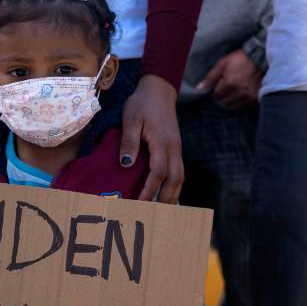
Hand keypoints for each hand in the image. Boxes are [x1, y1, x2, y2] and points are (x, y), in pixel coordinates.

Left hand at [120, 75, 183, 202]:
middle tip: (153, 215)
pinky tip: (168, 194)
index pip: (158, 173)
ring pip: (180, 177)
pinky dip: (175, 185)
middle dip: (165, 199)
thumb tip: (126, 165)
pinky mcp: (176, 148)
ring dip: (173, 195)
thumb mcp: (131, 119)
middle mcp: (174, 148)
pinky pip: (179, 171)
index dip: (149, 190)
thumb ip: (129, 142)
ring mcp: (177, 148)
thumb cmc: (142, 104)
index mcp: (162, 142)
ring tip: (163, 211)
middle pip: (174, 180)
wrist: (159, 90)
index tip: (139, 204)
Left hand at [197, 49, 262, 108]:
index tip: (220, 84)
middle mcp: (239, 92)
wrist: (260, 57)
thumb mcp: (222, 64)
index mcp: (229, 84)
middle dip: (223, 96)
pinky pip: (243, 106)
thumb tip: (198, 89)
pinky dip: (240, 102)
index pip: (216, 95)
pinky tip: (241, 93)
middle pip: (224, 102)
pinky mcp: (255, 98)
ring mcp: (248, 96)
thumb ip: (210, 77)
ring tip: (233, 91)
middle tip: (226, 88)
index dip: (216, 90)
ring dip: (231, 100)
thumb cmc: (239, 59)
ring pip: (233, 106)